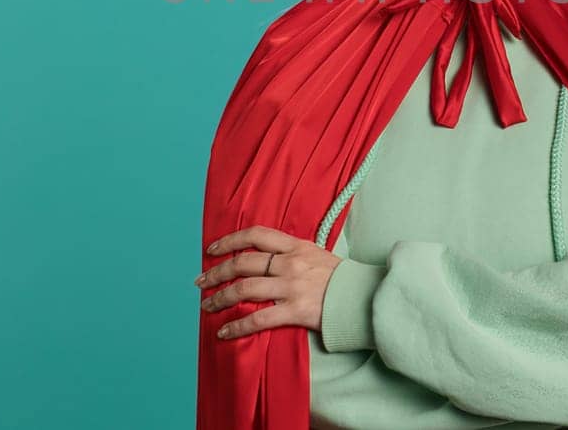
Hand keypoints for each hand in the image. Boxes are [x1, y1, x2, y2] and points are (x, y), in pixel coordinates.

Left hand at [196, 225, 340, 339]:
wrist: (366, 298)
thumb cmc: (342, 279)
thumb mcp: (317, 254)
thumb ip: (293, 253)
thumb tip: (268, 256)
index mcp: (296, 246)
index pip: (256, 235)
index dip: (230, 240)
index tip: (212, 249)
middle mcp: (290, 263)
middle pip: (243, 263)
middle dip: (217, 272)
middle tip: (201, 282)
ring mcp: (292, 287)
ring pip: (245, 289)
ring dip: (220, 298)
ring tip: (207, 306)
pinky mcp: (295, 311)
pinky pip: (258, 319)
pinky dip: (237, 325)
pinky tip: (224, 331)